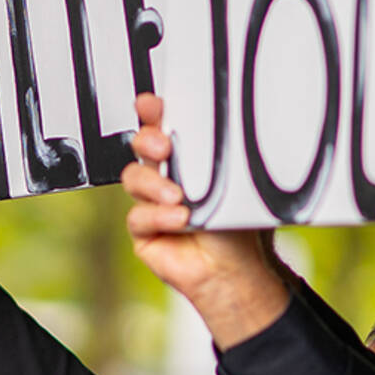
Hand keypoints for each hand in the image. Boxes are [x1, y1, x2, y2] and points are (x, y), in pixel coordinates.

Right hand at [124, 94, 290, 348]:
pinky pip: (138, 216)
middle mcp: (167, 177)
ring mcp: (151, 203)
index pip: (164, 127)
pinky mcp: (144, 231)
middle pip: (141, 146)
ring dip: (154, 183)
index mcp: (189, 160)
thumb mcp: (239, 186)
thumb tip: (233, 129)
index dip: (153, 112)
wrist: (237, 271)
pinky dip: (159, 216)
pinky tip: (179, 220)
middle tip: (164, 147)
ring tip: (179, 196)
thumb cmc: (240, 229)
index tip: (151, 104)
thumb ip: (228, 160)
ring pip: (135, 178)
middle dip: (148, 140)